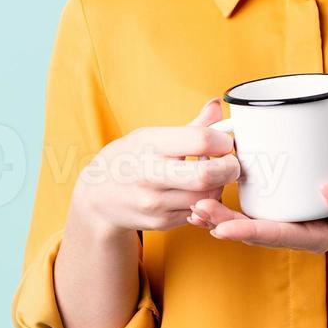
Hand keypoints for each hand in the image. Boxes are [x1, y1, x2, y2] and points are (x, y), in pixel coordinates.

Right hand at [69, 99, 240, 233]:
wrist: (97, 194)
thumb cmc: (132, 158)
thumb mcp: (153, 135)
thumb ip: (192, 126)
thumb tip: (217, 104)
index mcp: (151, 144)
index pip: (202, 140)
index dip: (223, 141)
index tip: (224, 142)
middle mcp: (150, 174)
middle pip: (207, 175)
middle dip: (229, 168)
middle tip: (230, 164)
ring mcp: (154, 202)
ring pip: (208, 197)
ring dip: (220, 187)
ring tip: (212, 177)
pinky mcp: (160, 222)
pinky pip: (198, 213)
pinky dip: (205, 202)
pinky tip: (196, 192)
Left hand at [188, 182, 327, 253]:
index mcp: (312, 238)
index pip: (274, 235)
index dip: (245, 230)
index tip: (218, 228)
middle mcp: (296, 232)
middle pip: (253, 230)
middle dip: (223, 222)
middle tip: (196, 210)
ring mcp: (293, 221)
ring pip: (252, 221)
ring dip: (224, 215)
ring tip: (196, 205)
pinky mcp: (292, 206)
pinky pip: (262, 209)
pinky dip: (240, 201)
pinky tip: (223, 187)